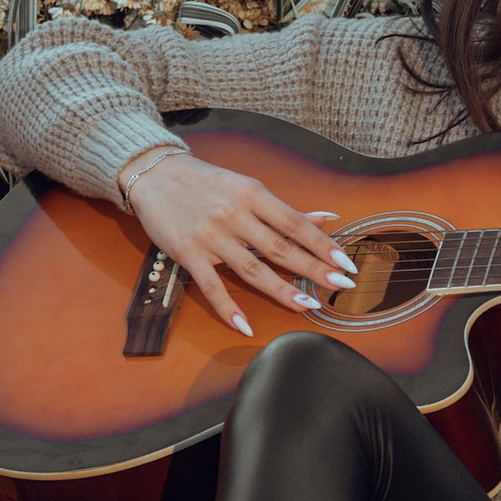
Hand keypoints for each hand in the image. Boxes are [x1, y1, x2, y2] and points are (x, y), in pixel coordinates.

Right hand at [117, 150, 353, 339]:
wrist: (155, 174)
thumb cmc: (206, 182)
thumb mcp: (246, 187)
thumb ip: (283, 209)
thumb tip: (326, 218)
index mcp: (251, 194)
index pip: (294, 223)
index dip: (322, 244)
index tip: (345, 261)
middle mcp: (233, 214)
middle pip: (279, 247)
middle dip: (313, 268)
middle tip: (340, 285)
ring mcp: (210, 235)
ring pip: (251, 269)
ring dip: (280, 290)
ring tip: (307, 305)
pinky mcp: (187, 253)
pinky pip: (211, 286)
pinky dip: (228, 308)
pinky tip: (246, 326)